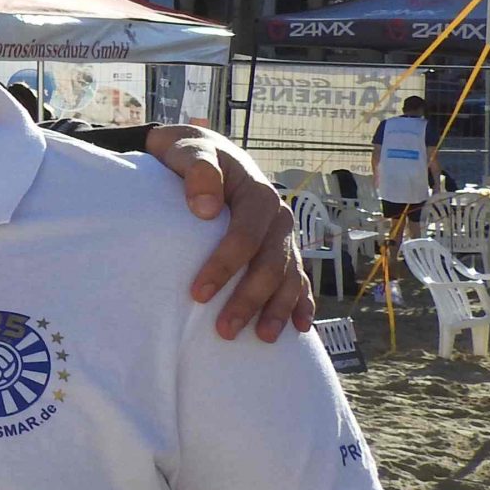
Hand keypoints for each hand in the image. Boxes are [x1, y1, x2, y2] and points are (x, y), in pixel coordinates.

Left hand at [144, 125, 312, 341]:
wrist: (206, 151)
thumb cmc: (190, 154)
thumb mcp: (189, 151)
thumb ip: (198, 171)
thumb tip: (206, 208)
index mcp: (258, 195)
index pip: (245, 236)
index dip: (224, 266)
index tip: (198, 293)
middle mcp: (278, 217)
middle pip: (270, 264)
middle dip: (250, 299)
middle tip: (224, 330)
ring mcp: (283, 236)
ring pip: (288, 277)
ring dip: (277, 309)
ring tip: (262, 338)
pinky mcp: (282, 249)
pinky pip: (298, 279)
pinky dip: (300, 303)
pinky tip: (299, 328)